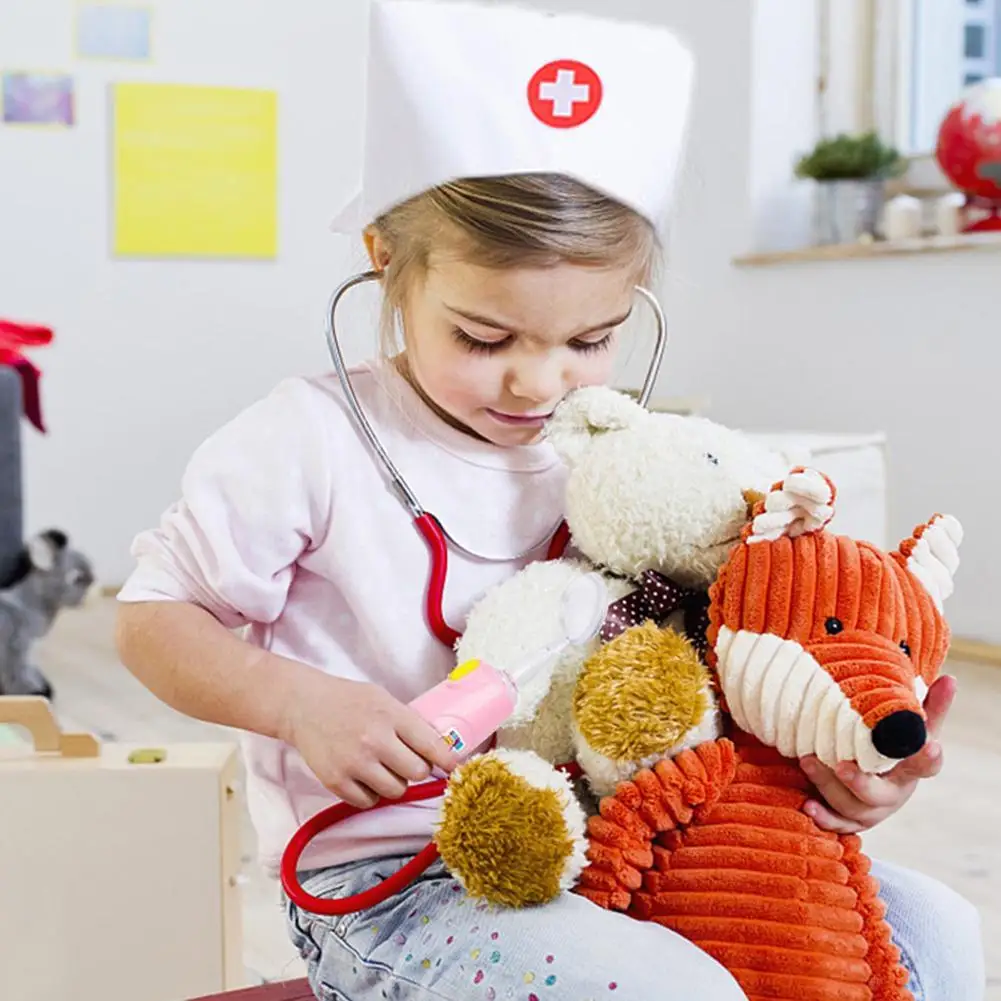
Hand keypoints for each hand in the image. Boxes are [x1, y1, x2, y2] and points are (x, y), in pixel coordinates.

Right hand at [282, 672, 457, 808]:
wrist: (305, 706)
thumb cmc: (350, 702)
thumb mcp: (384, 700)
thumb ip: (409, 723)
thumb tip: (441, 749)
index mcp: (391, 715)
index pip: (431, 745)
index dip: (448, 760)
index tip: (455, 768)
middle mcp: (374, 740)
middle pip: (417, 772)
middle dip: (416, 769)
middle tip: (406, 761)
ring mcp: (354, 763)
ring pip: (396, 790)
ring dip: (395, 783)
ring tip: (383, 767)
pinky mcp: (336, 781)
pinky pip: (369, 801)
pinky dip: (371, 793)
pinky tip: (364, 776)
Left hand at [799, 674, 955, 833]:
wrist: (872, 778)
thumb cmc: (892, 749)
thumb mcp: (911, 729)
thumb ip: (929, 707)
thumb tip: (950, 679)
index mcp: (909, 770)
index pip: (924, 766)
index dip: (927, 758)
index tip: (930, 745)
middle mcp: (891, 793)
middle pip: (879, 795)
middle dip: (860, 782)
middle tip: (841, 765)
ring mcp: (869, 810)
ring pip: (851, 806)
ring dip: (828, 786)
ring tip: (809, 762)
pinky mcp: (848, 819)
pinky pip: (836, 823)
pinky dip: (823, 817)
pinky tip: (808, 805)